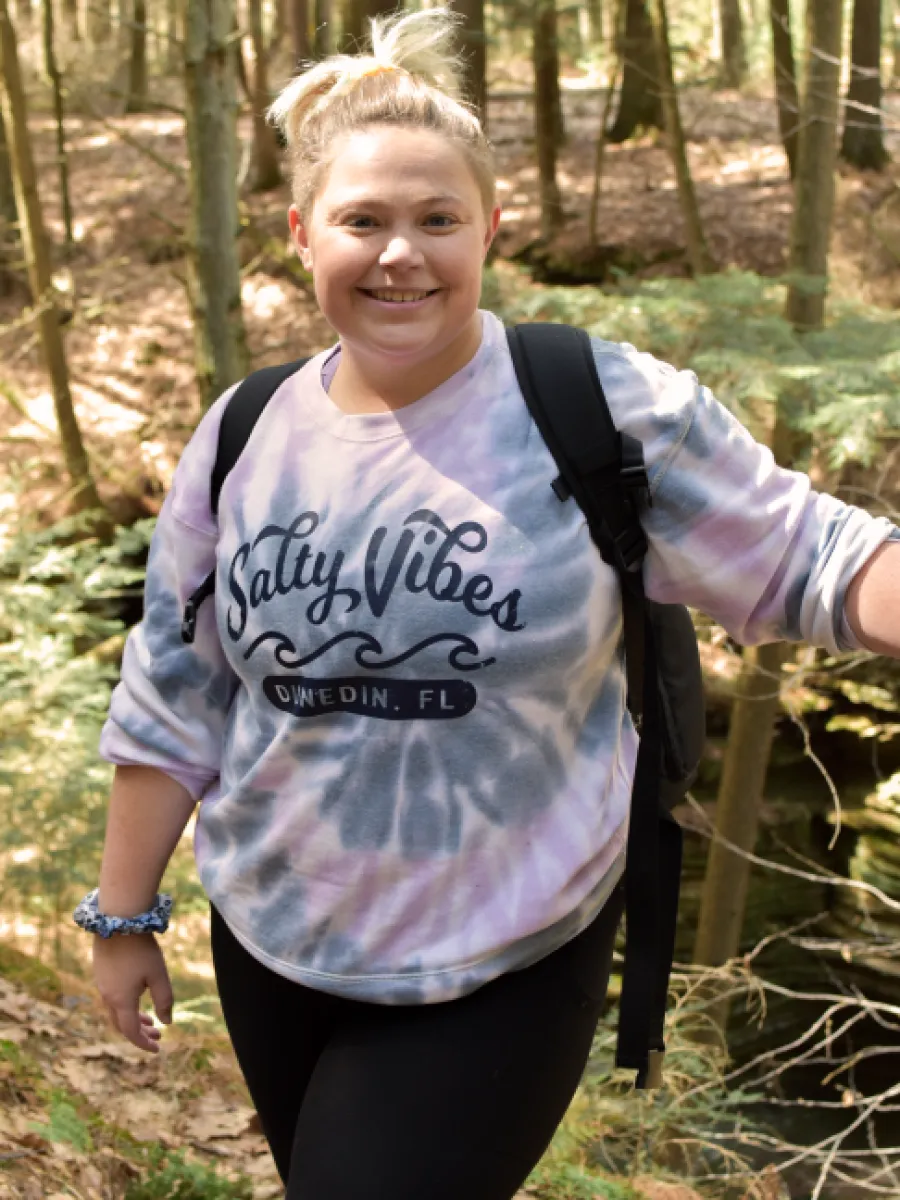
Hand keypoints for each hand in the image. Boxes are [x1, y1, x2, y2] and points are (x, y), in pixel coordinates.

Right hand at [92, 933, 173, 1053]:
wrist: (118, 921)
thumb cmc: (142, 949)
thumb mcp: (159, 975)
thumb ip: (164, 1000)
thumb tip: (167, 1022)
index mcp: (121, 1001)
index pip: (131, 1032)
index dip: (144, 1043)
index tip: (158, 1048)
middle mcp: (107, 996)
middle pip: (122, 1024)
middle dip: (140, 1033)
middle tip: (157, 1034)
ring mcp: (102, 984)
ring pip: (116, 1011)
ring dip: (133, 1018)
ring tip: (151, 1019)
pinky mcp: (101, 973)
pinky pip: (112, 998)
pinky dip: (126, 1006)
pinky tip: (138, 996)